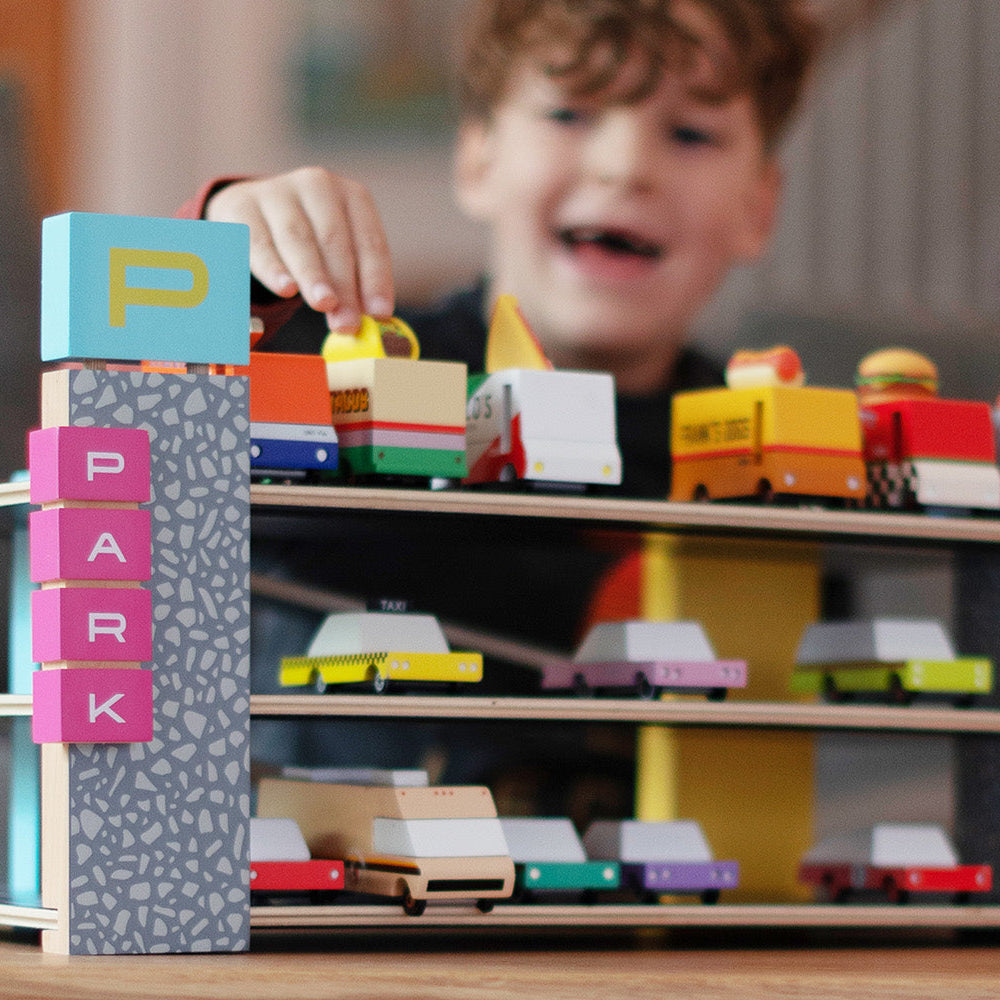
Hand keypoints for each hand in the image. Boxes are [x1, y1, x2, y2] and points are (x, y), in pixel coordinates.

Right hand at [205, 166, 393, 331]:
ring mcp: (277, 192)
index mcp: (351, 196)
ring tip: (323, 304)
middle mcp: (316, 185)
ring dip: (313, 276)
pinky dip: (273, 267)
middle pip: (334, 240)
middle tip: (347, 321)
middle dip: (344, 286)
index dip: (376, 279)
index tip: (379, 313)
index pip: (370, 241)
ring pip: (298, 238)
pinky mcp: (241, 206)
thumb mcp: (338, 254)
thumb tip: (371, 320)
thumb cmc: (309, 241)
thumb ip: (354, 285)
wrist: (252, 211)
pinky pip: (259, 242)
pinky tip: (285, 288)